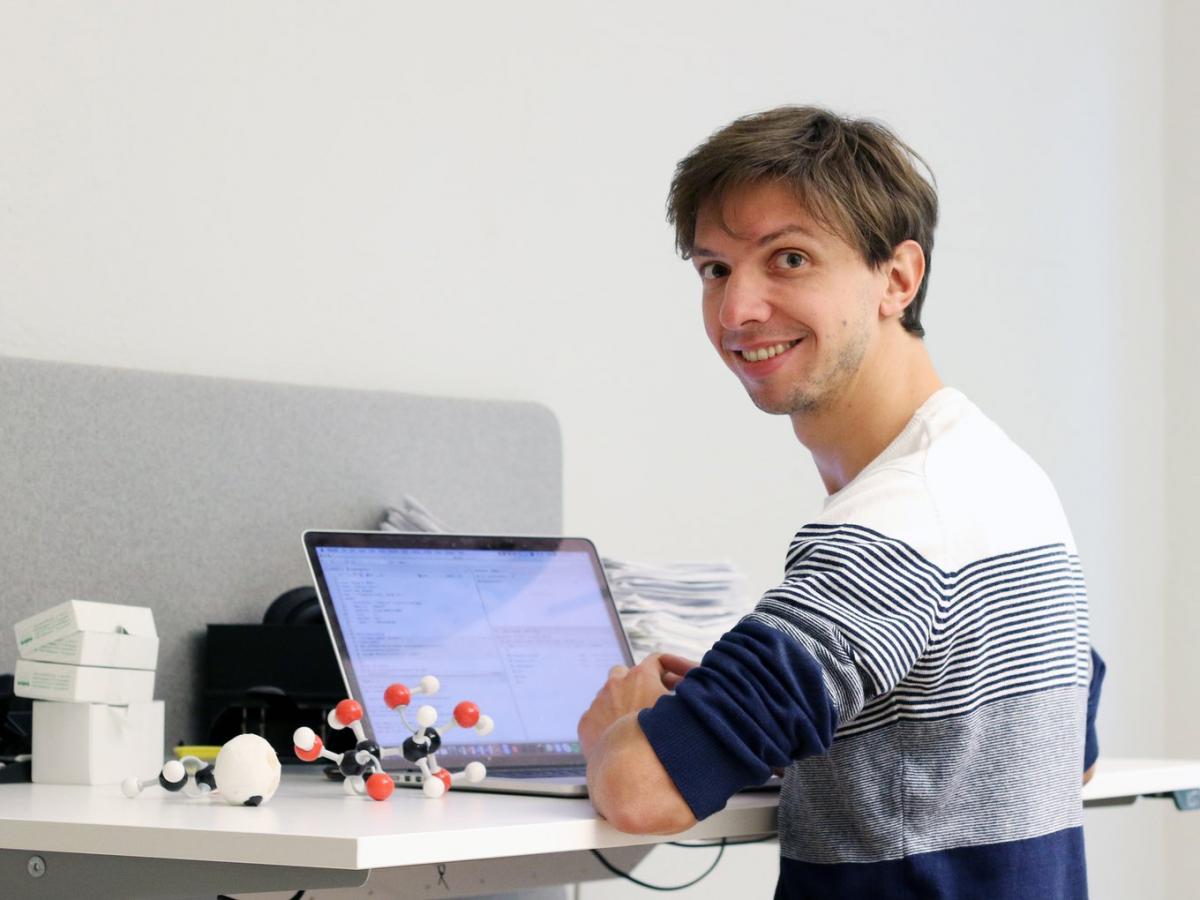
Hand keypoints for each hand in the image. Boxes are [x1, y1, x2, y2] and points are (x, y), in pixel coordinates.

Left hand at [578, 654, 694, 756]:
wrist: (628, 771)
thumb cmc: (660, 741)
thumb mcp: (684, 712)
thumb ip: (690, 695)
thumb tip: (694, 693)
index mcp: (641, 676)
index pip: (658, 661)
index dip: (675, 667)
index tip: (685, 680)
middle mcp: (616, 683)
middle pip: (628, 673)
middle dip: (642, 684)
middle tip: (658, 700)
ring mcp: (598, 702)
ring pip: (610, 695)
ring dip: (623, 703)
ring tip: (638, 724)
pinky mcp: (586, 723)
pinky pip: (598, 716)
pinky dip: (608, 722)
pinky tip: (621, 739)